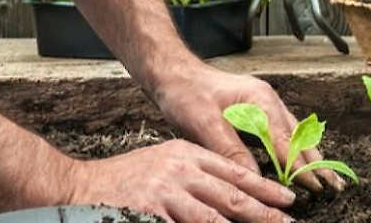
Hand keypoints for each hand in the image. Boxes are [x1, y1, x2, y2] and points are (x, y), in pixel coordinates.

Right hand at [68, 138, 295, 222]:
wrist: (81, 186)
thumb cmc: (127, 178)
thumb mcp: (165, 163)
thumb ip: (195, 174)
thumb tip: (229, 195)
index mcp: (187, 154)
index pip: (233, 172)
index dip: (264, 187)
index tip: (288, 198)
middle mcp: (180, 170)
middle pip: (231, 197)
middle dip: (265, 213)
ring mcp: (166, 193)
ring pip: (214, 219)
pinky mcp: (151, 212)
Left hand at [152, 59, 345, 191]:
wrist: (173, 73)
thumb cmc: (186, 93)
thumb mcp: (205, 124)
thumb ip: (231, 151)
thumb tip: (254, 179)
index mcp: (260, 100)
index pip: (286, 141)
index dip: (301, 167)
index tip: (317, 187)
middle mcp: (267, 100)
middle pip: (298, 136)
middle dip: (316, 162)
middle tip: (335, 186)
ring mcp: (263, 103)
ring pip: (294, 133)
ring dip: (308, 155)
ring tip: (326, 178)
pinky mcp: (256, 109)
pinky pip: (282, 131)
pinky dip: (294, 148)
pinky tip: (299, 160)